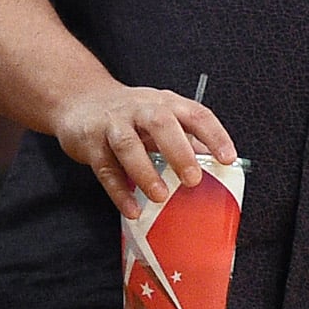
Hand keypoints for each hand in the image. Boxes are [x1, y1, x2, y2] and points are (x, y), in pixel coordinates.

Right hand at [55, 83, 236, 216]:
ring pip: (128, 144)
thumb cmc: (129, 114)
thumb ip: (185, 139)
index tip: (227, 158)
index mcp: (165, 103)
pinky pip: (105, 168)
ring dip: (145, 172)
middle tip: (193, 179)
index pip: (195, 114)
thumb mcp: (160, 117)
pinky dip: (118, 191)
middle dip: (179, 152)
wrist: (80, 100)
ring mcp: (113, 124)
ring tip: (160, 196)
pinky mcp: (91, 143)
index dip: (214, 135)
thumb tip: (214, 165)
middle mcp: (140, 109)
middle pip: (160, 124)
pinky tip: (131, 209)